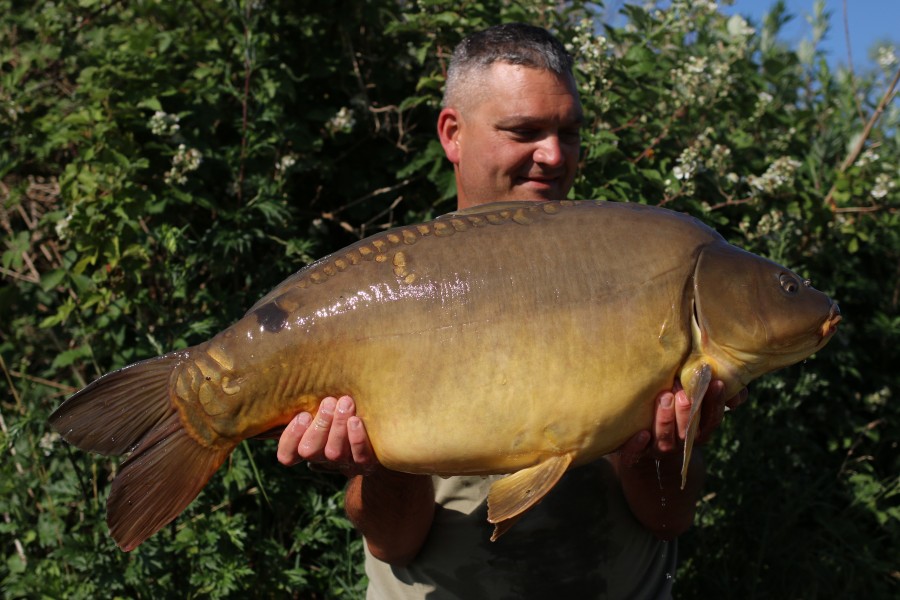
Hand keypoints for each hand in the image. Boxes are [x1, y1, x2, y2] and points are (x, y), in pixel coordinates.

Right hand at [276, 395, 377, 475]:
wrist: (380, 433)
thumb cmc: (343, 408)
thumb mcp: (324, 405)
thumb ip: (309, 401)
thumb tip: (287, 373)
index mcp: (307, 447)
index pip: (287, 455)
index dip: (291, 437)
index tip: (303, 415)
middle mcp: (323, 460)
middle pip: (310, 451)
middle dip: (319, 425)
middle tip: (329, 402)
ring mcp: (344, 464)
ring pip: (334, 453)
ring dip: (338, 426)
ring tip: (345, 403)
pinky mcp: (366, 464)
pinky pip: (360, 457)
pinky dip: (356, 439)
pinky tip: (356, 421)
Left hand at [619, 380, 747, 465]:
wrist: (645, 449)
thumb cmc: (672, 413)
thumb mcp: (691, 401)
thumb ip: (710, 391)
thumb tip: (738, 392)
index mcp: (698, 431)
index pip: (711, 420)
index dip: (715, 403)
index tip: (716, 383)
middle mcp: (681, 443)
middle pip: (689, 431)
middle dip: (687, 412)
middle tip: (683, 393)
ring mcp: (659, 450)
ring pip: (666, 441)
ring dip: (665, 421)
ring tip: (664, 398)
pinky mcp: (637, 455)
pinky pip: (636, 455)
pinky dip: (638, 446)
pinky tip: (640, 433)